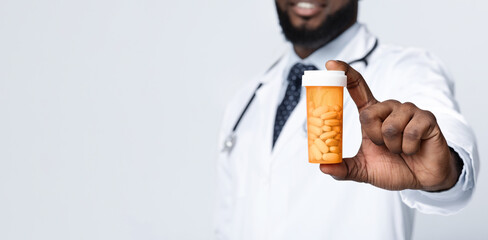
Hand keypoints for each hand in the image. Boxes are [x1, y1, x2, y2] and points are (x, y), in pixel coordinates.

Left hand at [319, 60, 461, 190]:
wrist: (422, 180)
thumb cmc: (393, 168)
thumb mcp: (363, 170)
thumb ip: (343, 168)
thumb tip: (322, 167)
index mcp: (372, 113)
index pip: (357, 87)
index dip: (345, 74)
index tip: (331, 64)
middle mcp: (389, 107)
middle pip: (368, 114)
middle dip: (373, 138)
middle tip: (385, 147)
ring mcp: (409, 110)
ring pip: (389, 126)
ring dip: (392, 146)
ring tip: (401, 149)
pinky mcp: (427, 118)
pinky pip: (409, 133)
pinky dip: (408, 148)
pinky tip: (414, 149)